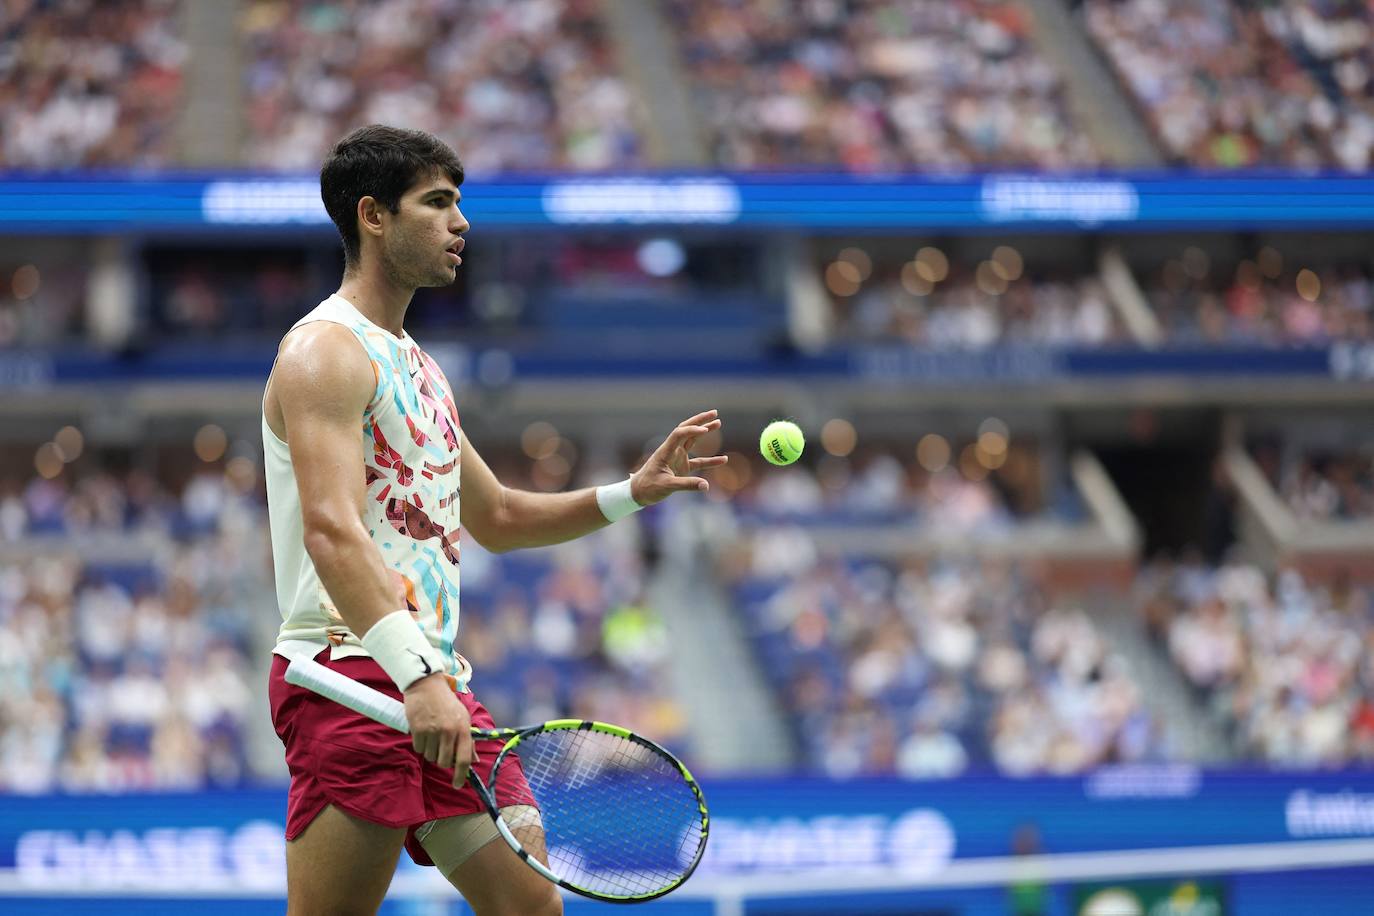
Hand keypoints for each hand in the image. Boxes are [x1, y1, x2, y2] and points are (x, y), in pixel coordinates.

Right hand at [403, 673, 477, 787]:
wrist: (426, 685)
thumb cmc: (446, 702)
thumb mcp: (463, 717)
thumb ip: (468, 740)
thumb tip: (474, 761)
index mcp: (463, 728)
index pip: (464, 758)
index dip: (461, 775)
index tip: (458, 785)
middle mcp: (449, 731)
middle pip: (444, 762)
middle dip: (442, 760)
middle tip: (441, 749)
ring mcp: (432, 731)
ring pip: (430, 757)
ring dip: (431, 751)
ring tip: (432, 736)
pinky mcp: (417, 730)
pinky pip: (419, 749)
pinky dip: (421, 745)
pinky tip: (423, 732)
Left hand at [630, 410, 728, 506]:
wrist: (638, 493)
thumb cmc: (648, 488)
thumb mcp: (667, 487)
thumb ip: (687, 485)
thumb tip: (706, 486)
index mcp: (666, 451)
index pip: (679, 434)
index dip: (692, 430)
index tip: (705, 430)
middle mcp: (672, 451)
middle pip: (686, 430)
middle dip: (700, 421)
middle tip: (714, 413)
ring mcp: (677, 458)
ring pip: (692, 440)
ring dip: (704, 431)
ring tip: (718, 422)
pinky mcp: (682, 467)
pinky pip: (699, 461)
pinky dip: (710, 460)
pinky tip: (723, 459)